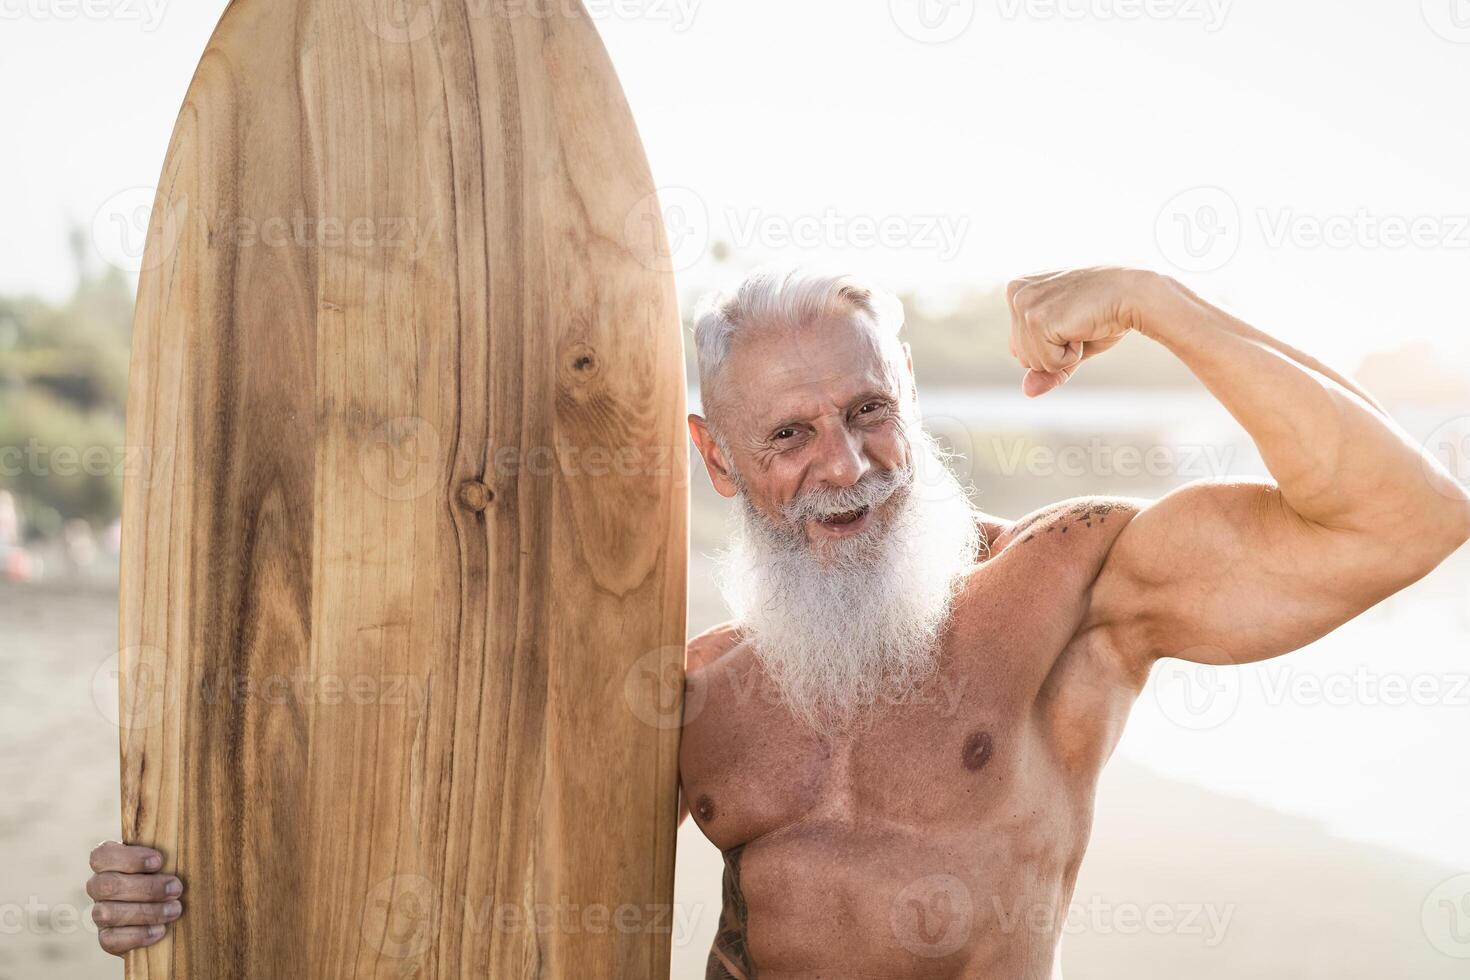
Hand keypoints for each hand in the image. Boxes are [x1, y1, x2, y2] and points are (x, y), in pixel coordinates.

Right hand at [87, 841, 183, 955]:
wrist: (175, 909)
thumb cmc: (173, 874)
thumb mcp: (173, 856)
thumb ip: (172, 843)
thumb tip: (191, 820)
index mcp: (109, 862)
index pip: (102, 856)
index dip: (129, 859)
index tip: (160, 861)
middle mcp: (99, 887)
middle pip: (106, 886)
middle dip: (146, 888)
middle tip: (176, 889)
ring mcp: (100, 913)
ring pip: (106, 913)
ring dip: (145, 912)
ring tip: (174, 910)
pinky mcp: (107, 938)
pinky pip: (109, 940)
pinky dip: (137, 935)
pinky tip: (160, 930)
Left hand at [1005, 267, 1162, 396]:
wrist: (1135, 293)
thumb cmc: (1106, 311)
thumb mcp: (1070, 342)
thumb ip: (1047, 366)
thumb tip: (1028, 392)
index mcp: (1018, 288)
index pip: (1018, 345)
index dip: (1050, 345)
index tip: (1072, 319)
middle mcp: (1016, 292)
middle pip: (1022, 356)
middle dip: (1054, 351)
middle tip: (1078, 323)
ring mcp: (1024, 304)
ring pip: (1033, 363)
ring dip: (1064, 353)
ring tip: (1081, 324)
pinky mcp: (1037, 319)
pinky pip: (1049, 364)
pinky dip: (1071, 356)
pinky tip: (1083, 329)